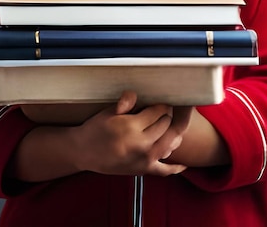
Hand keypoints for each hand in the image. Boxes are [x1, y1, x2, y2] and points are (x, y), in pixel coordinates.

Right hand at [71, 91, 189, 176]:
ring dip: (171, 133)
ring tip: (167, 126)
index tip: (160, 103)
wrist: (83, 152)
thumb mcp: (110, 110)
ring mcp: (144, 159)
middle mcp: (141, 144)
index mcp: (132, 126)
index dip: (161, 105)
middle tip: (161, 113)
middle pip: (166, 125)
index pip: (160, 111)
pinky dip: (175, 167)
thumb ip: (127, 100)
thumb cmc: (96, 128)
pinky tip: (183, 164)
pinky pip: (164, 171)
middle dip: (166, 116)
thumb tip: (138, 94)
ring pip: (170, 143)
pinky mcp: (142, 170)